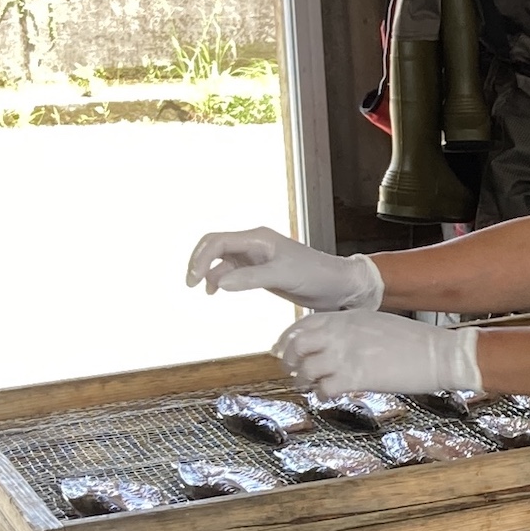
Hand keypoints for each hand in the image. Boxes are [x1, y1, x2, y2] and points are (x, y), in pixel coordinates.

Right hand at [188, 226, 381, 311]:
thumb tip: (219, 283)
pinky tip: (216, 291)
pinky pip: (232, 271)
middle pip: (215, 246)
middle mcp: (254, 244)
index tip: (194, 278)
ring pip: (221, 259)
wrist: (338, 286)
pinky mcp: (260, 271)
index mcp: (258, 239)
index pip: (218, 241)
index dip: (201, 258)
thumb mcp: (283, 276)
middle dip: (199, 261)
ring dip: (209, 272)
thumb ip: (251, 278)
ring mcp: (256, 257)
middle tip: (191, 283)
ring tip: (205, 290)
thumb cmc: (316, 275)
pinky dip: (221, 279)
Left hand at [276, 310, 479, 398]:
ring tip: (311, 387)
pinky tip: (329, 395)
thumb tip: (333, 342)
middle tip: (293, 372)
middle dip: (289, 362)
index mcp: (345, 318)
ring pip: (306, 370)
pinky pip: (325, 389)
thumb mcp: (376, 323)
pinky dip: (322, 394)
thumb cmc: (414, 341)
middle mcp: (340, 334)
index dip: (286, 340)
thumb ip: (350, 329)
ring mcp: (347, 355)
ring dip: (304, 381)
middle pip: (296, 347)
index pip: (302, 325)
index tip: (283, 352)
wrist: (439, 354)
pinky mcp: (357, 377)